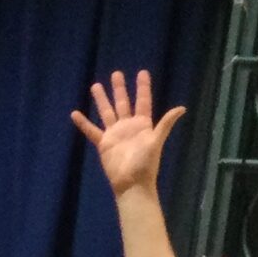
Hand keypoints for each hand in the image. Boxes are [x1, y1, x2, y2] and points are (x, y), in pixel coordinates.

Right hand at [71, 69, 183, 197]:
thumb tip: (182, 108)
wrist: (131, 183)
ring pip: (107, 112)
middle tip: (117, 74)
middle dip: (120, 88)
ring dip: (102, 99)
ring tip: (96, 85)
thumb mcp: (156, 141)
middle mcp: (128, 125)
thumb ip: (165, 123)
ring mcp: (115, 133)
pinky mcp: (103, 143)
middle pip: (123, 102)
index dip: (143, 87)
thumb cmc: (146, 163)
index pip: (143, 101)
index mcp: (143, 123)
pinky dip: (83, 123)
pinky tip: (75, 113)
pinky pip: (91, 131)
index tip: (142, 72)